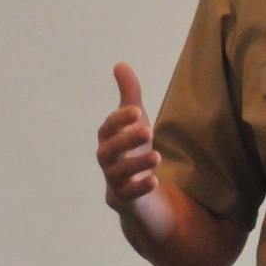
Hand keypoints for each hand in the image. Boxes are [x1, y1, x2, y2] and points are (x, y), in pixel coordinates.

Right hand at [96, 63, 161, 210]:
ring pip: (118, 174)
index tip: (138, 111)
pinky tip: (153, 181)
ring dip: (136, 164)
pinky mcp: (126, 201)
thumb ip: (129, 96)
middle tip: (148, 130)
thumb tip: (120, 64)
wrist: (139, 194)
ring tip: (157, 156)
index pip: (108, 128)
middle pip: (109, 151)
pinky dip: (138, 189)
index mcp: (109, 140)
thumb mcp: (135, 122)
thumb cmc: (134, 152)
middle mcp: (107, 161)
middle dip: (127, 140)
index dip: (120, 119)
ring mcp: (114, 182)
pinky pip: (128, 196)